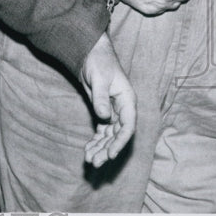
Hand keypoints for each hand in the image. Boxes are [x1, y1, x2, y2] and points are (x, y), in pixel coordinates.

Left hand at [79, 32, 135, 166]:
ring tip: (89, 160)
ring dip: (101, 148)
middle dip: (107, 149)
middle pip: (118, 135)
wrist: (90, 53)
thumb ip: (101, 97)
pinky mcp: (103, 111)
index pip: (127, 126)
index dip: (120, 142)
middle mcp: (122, 109)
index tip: (110, 155)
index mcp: (127, 101)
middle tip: (95, 162)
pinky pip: (102, 131)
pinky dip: (96, 141)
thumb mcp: (99, 78)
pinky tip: (88, 150)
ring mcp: (113, 111)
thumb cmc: (99, 62)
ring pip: (109, 135)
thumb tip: (103, 116)